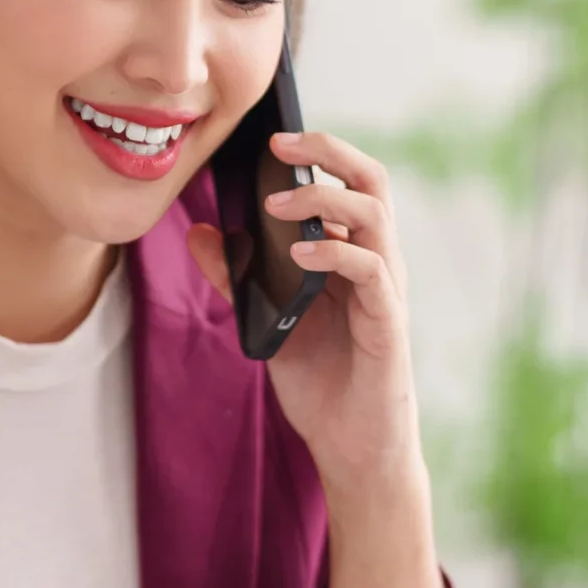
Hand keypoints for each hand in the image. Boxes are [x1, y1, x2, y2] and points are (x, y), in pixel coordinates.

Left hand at [185, 130, 420, 497]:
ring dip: (325, 199)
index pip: (348, 182)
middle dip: (328, 152)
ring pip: (375, 215)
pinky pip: (371, 270)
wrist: (351, 447)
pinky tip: (299, 256)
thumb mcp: (265, 321)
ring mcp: (386, 290)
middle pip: (372, 181)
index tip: (269, 140)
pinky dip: (335, 253)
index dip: (318, 153)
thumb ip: (237, 277)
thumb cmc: (320, 382)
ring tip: (277, 205)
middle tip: (279, 146)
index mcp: (352, 254)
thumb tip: (200, 232)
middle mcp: (377, 262)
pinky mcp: (387, 323)